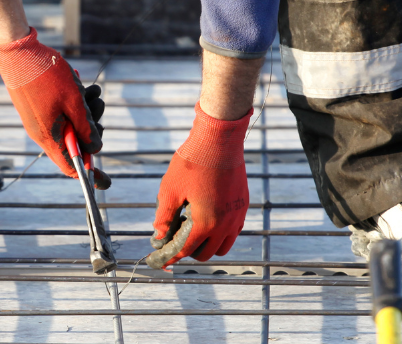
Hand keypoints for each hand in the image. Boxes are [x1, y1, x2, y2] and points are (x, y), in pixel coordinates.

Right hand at [0, 28, 105, 181]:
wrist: (16, 51)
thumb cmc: (46, 75)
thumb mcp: (74, 102)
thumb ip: (86, 128)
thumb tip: (96, 149)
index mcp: (49, 138)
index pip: (71, 167)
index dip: (91, 174)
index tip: (107, 181)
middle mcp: (41, 133)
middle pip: (73, 145)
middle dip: (91, 130)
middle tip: (98, 108)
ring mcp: (38, 120)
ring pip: (69, 125)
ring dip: (85, 111)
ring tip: (93, 91)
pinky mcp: (37, 108)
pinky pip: (60, 113)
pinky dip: (73, 103)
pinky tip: (81, 86)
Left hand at [147, 104, 251, 269]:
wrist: (219, 141)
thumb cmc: (192, 163)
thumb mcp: (170, 190)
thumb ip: (164, 216)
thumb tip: (159, 236)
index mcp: (205, 223)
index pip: (185, 250)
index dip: (169, 257)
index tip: (159, 260)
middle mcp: (224, 224)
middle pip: (205, 254)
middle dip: (187, 251)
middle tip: (174, 239)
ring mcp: (236, 216)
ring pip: (222, 246)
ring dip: (206, 245)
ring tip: (192, 231)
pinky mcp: (242, 205)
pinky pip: (233, 231)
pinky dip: (220, 233)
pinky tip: (206, 219)